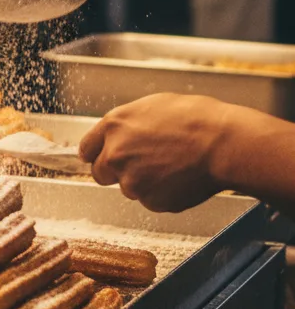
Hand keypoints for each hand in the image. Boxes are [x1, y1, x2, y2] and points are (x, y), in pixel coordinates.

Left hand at [78, 94, 232, 211]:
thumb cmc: (194, 119)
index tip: (98, 158)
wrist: (222, 144)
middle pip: (100, 173)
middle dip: (115, 171)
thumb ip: (125, 124)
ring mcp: (132, 181)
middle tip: (140, 164)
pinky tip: (179, 177)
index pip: (86, 149)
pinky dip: (161, 193)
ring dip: (143, 181)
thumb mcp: (150, 107)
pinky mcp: (151, 201)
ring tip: (170, 165)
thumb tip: (119, 134)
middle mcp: (115, 154)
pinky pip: (151, 200)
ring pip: (129, 187)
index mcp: (113, 126)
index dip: (95, 154)